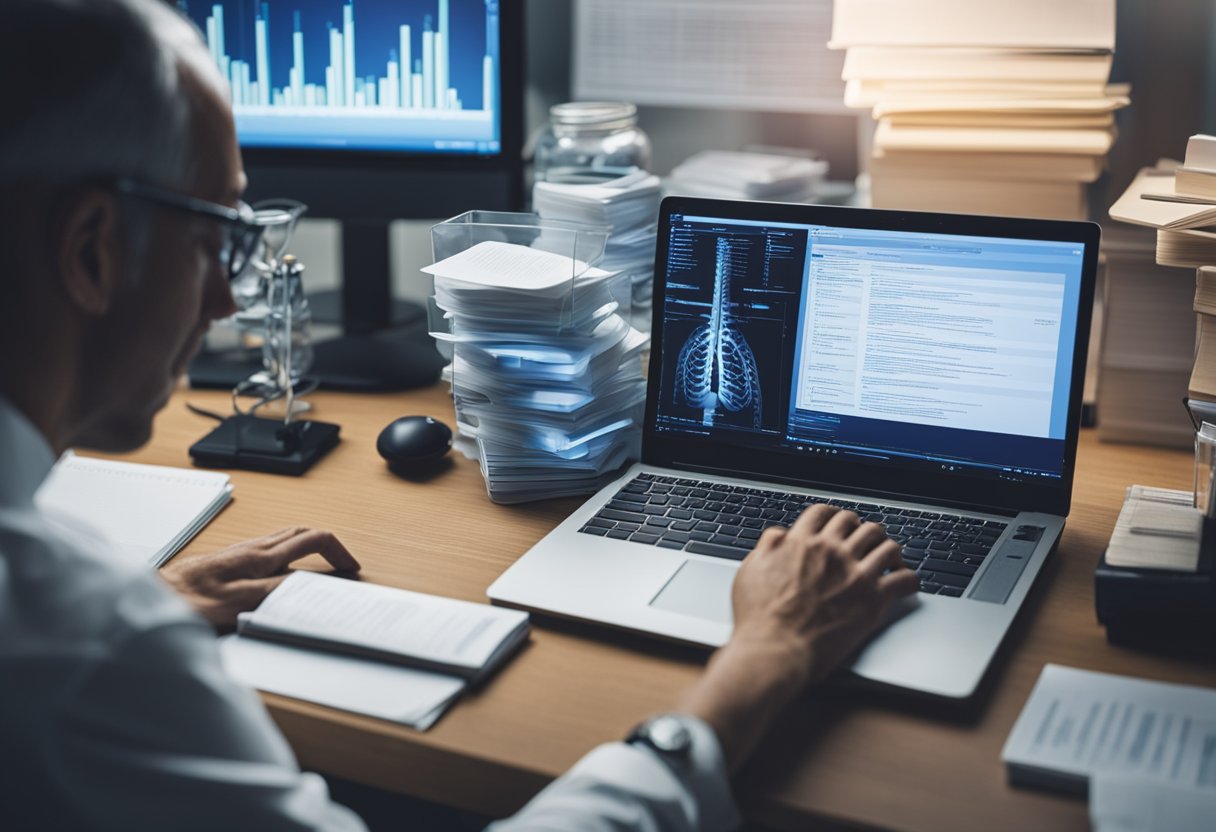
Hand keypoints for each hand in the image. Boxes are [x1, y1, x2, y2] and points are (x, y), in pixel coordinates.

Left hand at [160, 527, 359, 631]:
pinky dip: (291, 553)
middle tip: (343, 564)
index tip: (350, 568)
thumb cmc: (188, 603)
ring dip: (310, 546)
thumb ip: (275, 590)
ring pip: (287, 537)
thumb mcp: (238, 602)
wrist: (152, 597)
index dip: (338, 551)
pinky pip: (271, 547)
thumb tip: (308, 583)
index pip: (312, 540)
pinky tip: (286, 569)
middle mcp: (253, 548)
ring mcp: (241, 552)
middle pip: (302, 532)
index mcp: (260, 556)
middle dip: (328, 545)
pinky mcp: (230, 560)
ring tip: (322, 564)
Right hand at [677, 504, 917, 771]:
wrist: (775, 650)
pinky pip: (904, 579)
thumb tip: (778, 534)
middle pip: (859, 525)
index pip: (825, 513)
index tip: (838, 522)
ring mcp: (855, 574)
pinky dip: (909, 578)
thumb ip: (767, 546)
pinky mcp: (873, 600)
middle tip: (864, 539)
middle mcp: (832, 552)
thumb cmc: (759, 617)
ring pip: (887, 545)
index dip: (833, 515)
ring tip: (889, 558)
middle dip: (862, 530)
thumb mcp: (750, 571)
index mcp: (802, 542)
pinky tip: (905, 583)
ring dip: (889, 549)